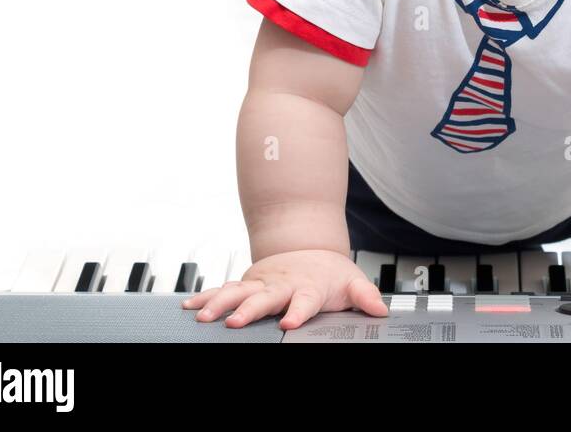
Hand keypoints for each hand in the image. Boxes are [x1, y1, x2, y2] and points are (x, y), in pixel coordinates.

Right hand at [180, 248, 388, 329]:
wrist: (310, 247)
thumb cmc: (330, 272)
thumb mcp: (352, 282)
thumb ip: (365, 296)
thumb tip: (381, 309)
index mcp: (308, 287)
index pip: (305, 300)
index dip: (298, 311)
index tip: (289, 322)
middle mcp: (282, 284)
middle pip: (265, 297)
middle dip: (249, 309)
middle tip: (235, 321)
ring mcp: (262, 283)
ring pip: (238, 292)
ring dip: (220, 303)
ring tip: (203, 316)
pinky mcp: (248, 284)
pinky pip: (224, 290)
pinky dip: (206, 297)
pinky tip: (190, 307)